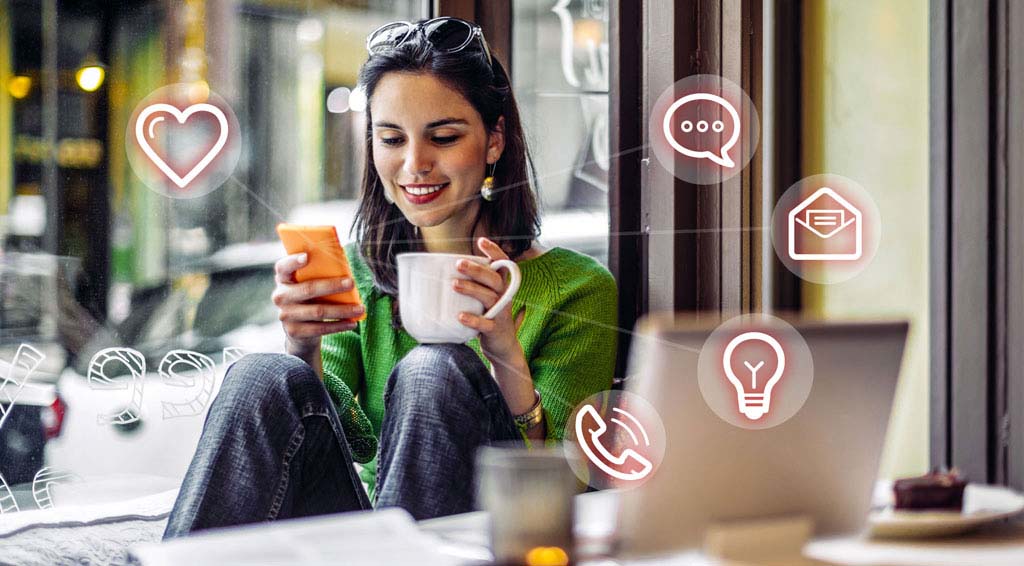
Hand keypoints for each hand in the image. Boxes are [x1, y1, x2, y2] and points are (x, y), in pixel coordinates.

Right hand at [272, 252, 364, 356]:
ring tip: (360, 308)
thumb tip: (344, 264)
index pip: (283, 267)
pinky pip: (320, 328)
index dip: (293, 261)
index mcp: (283, 279)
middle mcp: (281, 296)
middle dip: (332, 286)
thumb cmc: (310, 299)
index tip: (307, 256)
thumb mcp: (308, 284)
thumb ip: (317, 273)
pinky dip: (339, 325)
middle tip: (351, 283)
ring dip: (342, 310)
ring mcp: (286, 315)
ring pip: (318, 311)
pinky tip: (352, 322)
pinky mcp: (294, 331)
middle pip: (308, 289)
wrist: (299, 330)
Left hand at [452, 237, 525, 364]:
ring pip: (489, 297)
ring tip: (454, 284)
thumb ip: (474, 283)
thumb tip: (444, 270)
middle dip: (477, 270)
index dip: (494, 252)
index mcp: (501, 286)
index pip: (503, 264)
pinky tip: (460, 315)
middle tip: (459, 263)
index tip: (481, 241)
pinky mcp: (495, 329)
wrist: (502, 345)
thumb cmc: (488, 315)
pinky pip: (485, 324)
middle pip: (494, 279)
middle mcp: (504, 296)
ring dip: (471, 289)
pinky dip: (473, 319)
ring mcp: (501, 313)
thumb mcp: (485, 297)